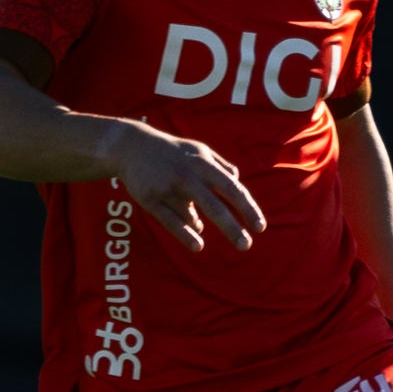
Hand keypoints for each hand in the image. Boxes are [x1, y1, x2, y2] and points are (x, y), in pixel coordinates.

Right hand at [107, 122, 265, 253]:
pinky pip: (170, 220)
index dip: (247, 208)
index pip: (232, 188)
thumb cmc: (173, 152)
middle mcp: (187, 175)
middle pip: (214, 205)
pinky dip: (185, 233)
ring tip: (218, 245)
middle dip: (232, 227)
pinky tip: (198, 245)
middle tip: (246, 246)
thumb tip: (237, 183)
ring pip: (190, 214)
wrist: (132, 146)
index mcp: (203, 164)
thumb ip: (221, 166)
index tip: (260, 227)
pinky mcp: (149, 198)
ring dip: (205, 230)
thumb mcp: (200, 151)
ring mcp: (167, 187)